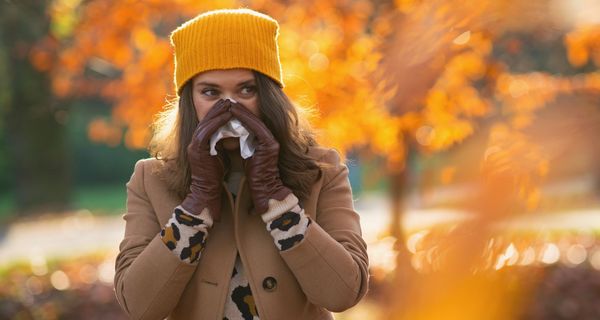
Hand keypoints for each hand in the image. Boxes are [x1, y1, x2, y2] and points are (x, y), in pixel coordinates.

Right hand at [181, 99, 232, 220]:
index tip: (228, 104)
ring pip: (205, 123)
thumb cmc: (215, 177)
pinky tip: (227, 115)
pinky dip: (217, 122)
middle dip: (216, 108)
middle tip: (228, 99)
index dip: (217, 113)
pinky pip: (207, 131)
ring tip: (228, 103)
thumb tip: (231, 134)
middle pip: (205, 120)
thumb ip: (220, 144)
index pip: (207, 123)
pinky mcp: (197, 150)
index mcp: (199, 143)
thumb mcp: (219, 156)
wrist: (207, 192)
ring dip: (217, 112)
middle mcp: (194, 142)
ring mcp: (194, 145)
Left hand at [230, 102, 291, 214]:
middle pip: (253, 119)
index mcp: (265, 141)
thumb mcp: (248, 156)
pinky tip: (233, 112)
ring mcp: (271, 140)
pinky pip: (255, 126)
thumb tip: (232, 135)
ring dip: (241, 111)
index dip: (240, 114)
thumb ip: (244, 144)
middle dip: (240, 110)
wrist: (265, 189)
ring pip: (254, 120)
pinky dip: (244, 118)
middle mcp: (270, 139)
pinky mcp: (269, 144)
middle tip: (227, 101)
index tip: (228, 107)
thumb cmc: (254, 176)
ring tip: (229, 103)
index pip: (251, 124)